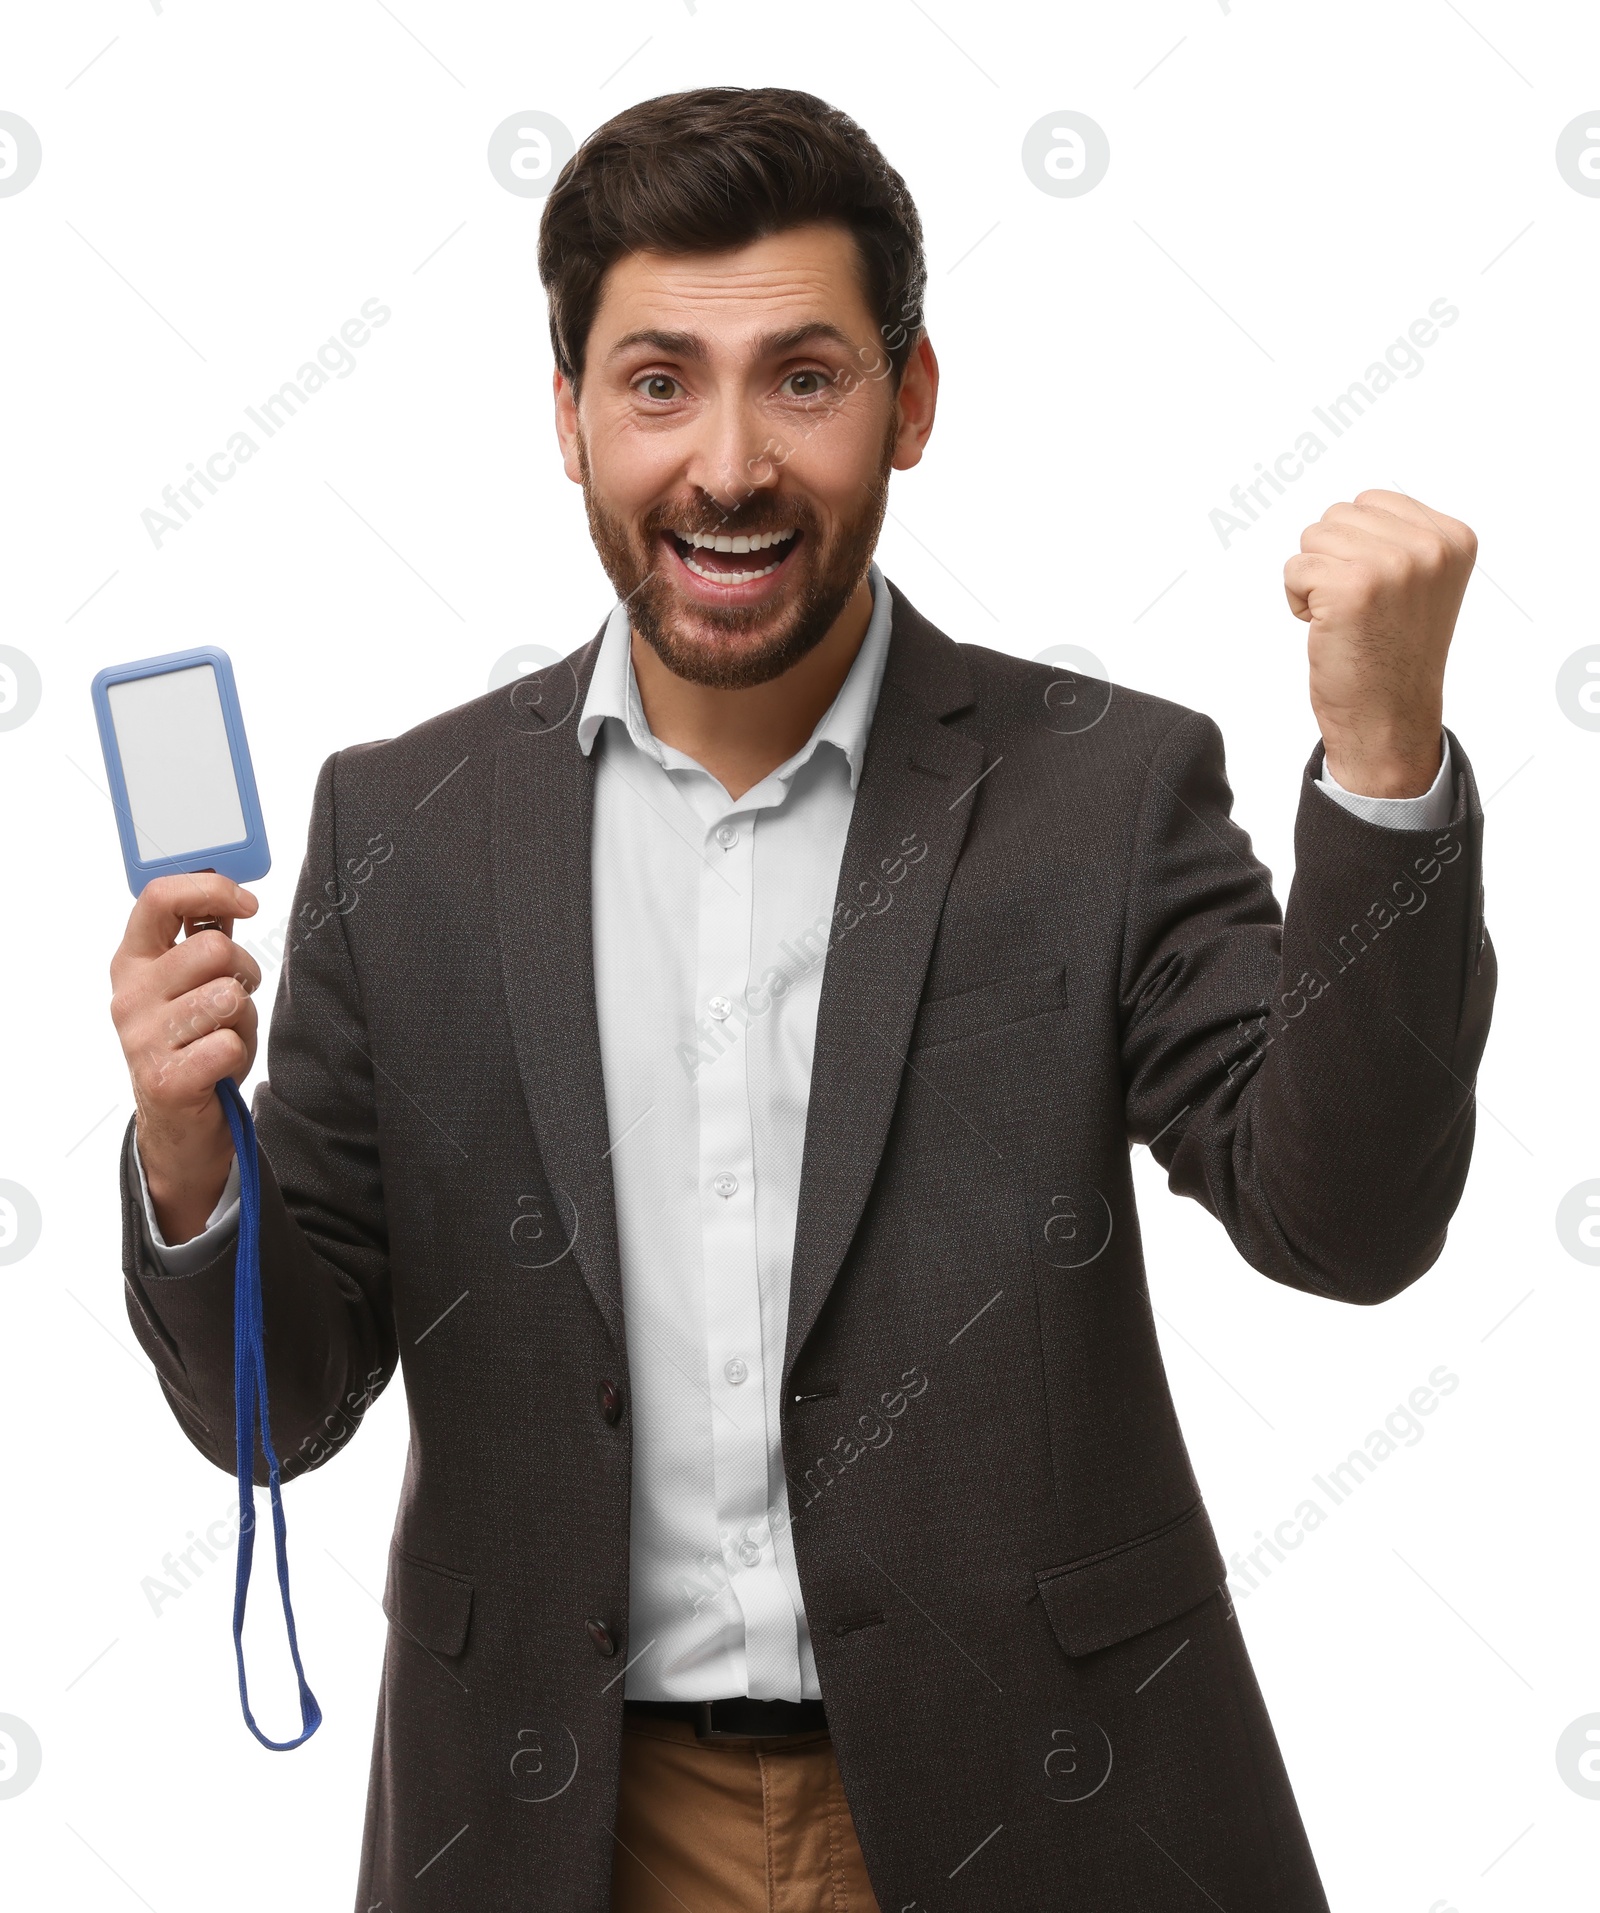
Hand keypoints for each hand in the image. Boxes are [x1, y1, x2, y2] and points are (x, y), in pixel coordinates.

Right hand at [109, 874, 261, 1244]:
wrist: (180, 1124)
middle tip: (234, 1001)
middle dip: (243, 973)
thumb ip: (204, 939)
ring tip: (223, 1037)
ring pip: (227, 996)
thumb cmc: (194, 1045)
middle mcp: (130, 995)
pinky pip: (228, 1043)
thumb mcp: (194, 985)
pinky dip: (238, 1054)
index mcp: (134, 961)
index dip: (212, 890)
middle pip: (213, 949)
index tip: (249, 903)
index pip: (160, 898)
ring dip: (242, 1019)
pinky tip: (219, 1067)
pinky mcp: (164, 1078)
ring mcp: (142, 1037)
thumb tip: (228, 891)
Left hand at [1284, 489, 1474, 797]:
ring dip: (1314, 579)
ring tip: (1344, 617)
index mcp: (1454, 538)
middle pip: (1338, 516)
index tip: (1378, 592)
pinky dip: (1298, 600)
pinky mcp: (1351, 587)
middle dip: (1332, 560)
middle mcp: (1430, 547)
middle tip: (1357, 610)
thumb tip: (1354, 507)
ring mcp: (1393, 564)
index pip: (1371, 502)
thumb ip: (1402, 537)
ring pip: (1313, 538)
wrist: (1389, 718)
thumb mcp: (1422, 582)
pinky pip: (1294, 568)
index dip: (1356, 547)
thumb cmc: (1394, 653)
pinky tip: (1326, 628)